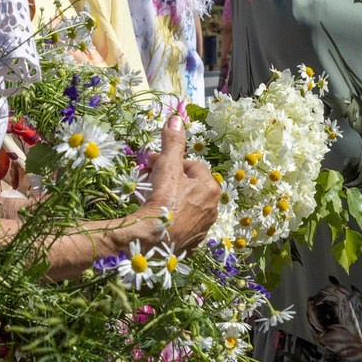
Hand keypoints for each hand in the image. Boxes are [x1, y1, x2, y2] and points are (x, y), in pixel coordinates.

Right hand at [139, 109, 221, 250]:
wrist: (153, 240)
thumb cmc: (163, 200)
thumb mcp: (167, 165)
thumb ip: (173, 142)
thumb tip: (176, 118)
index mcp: (211, 188)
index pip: (191, 166)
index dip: (170, 163)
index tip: (153, 165)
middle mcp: (213, 208)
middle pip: (188, 185)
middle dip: (169, 180)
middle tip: (148, 180)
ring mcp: (203, 227)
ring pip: (185, 204)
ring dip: (170, 197)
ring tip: (150, 198)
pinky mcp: (192, 243)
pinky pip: (181, 223)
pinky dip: (171, 217)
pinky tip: (157, 217)